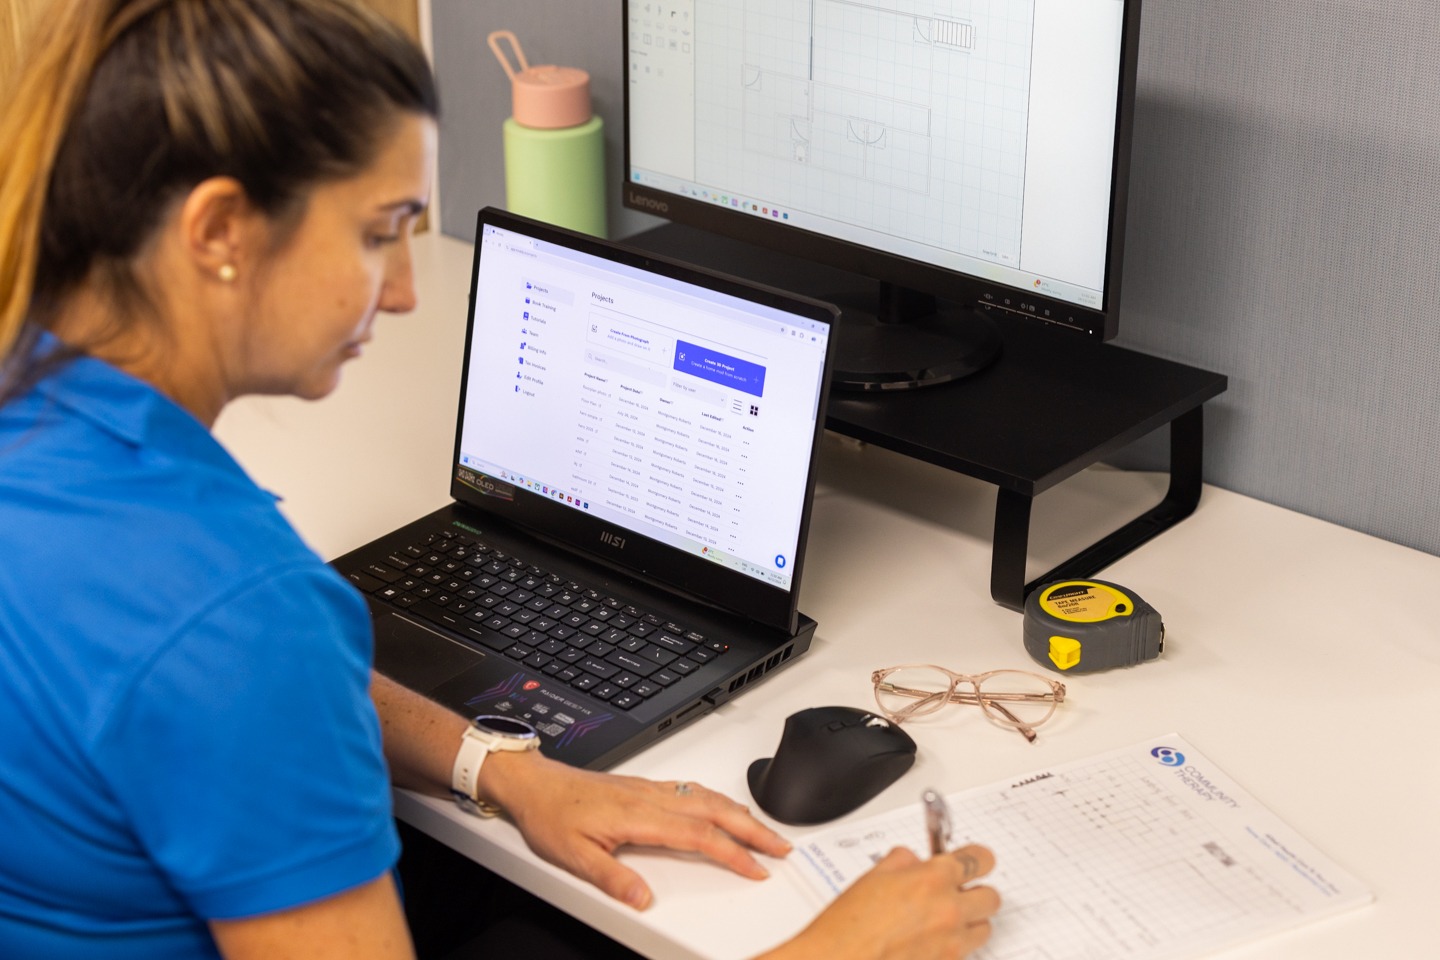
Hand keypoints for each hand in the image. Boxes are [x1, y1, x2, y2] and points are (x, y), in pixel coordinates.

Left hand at [480, 751, 792, 909]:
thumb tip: (643, 899)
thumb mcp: (573, 855)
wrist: (535, 783)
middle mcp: (650, 797)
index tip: (756, 868)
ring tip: (764, 829)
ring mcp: (649, 788)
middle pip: (715, 811)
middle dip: (753, 829)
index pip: (699, 836)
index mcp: (638, 815)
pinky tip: (723, 806)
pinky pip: (692, 788)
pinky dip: (718, 799)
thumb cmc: (551, 815)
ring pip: (706, 796)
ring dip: (740, 812)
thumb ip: (611, 878)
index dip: (732, 852)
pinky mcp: (643, 785)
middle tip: (781, 846)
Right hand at [762, 845, 999, 959]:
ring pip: (984, 928)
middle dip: (975, 892)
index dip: (977, 858)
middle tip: (958, 892)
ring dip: (970, 922)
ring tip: (945, 920)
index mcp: (933, 879)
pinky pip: (967, 953)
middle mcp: (950, 910)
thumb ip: (903, 862)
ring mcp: (952, 943)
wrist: (839, 959)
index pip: (979, 859)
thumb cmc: (849, 926)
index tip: (975, 860)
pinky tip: (931, 942)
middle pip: (991, 897)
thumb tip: (915, 861)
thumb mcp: (874, 877)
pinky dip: (955, 946)